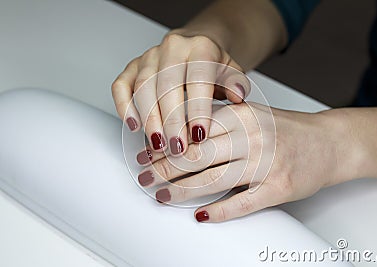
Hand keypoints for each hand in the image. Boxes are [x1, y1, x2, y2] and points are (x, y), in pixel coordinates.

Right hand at [112, 30, 249, 155]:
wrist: (196, 48)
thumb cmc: (214, 66)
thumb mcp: (233, 72)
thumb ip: (237, 84)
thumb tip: (237, 95)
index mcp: (201, 47)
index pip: (198, 78)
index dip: (198, 108)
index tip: (199, 135)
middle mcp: (172, 47)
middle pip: (167, 85)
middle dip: (172, 121)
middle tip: (177, 148)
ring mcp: (149, 56)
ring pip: (143, 87)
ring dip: (149, 119)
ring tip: (158, 145)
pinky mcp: (133, 66)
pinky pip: (121, 85)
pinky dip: (124, 106)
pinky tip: (133, 126)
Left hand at [135, 102, 360, 221]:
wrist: (330, 142)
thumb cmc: (286, 129)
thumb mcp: (253, 113)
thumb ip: (220, 121)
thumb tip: (180, 135)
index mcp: (242, 115)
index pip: (194, 131)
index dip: (166, 145)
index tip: (145, 155)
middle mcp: (253, 137)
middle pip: (198, 156)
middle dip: (165, 169)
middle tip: (144, 178)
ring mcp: (267, 163)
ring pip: (214, 180)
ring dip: (183, 191)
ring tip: (162, 196)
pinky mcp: (279, 187)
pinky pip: (243, 203)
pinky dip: (220, 211)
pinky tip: (201, 216)